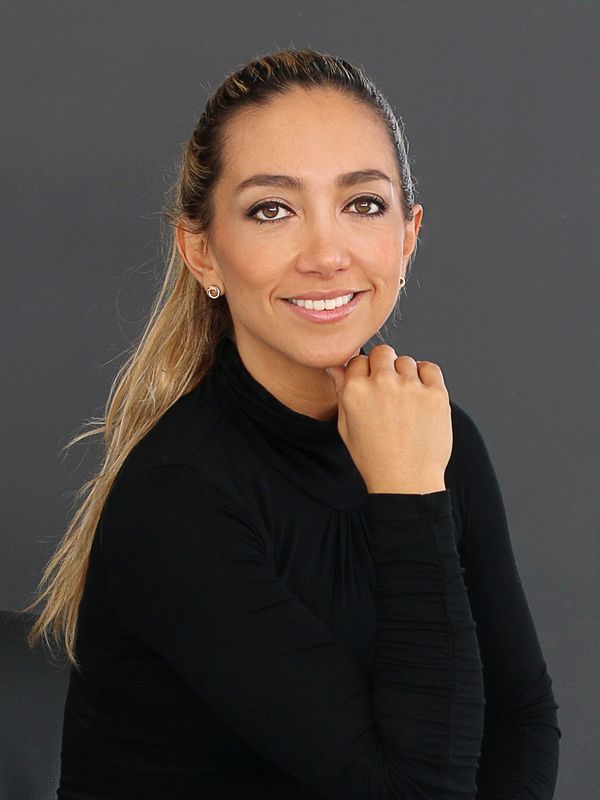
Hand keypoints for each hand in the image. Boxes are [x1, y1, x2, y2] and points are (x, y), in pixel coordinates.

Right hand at [325, 344, 451, 493]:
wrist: (406, 482)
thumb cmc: (374, 459)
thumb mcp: (346, 427)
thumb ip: (341, 392)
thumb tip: (336, 367)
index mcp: (355, 391)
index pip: (357, 360)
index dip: (363, 371)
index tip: (368, 383)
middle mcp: (382, 383)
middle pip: (382, 352)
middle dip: (383, 365)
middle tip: (387, 387)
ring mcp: (410, 387)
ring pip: (405, 361)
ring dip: (404, 374)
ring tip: (405, 398)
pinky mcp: (435, 394)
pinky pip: (430, 368)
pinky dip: (425, 376)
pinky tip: (420, 393)